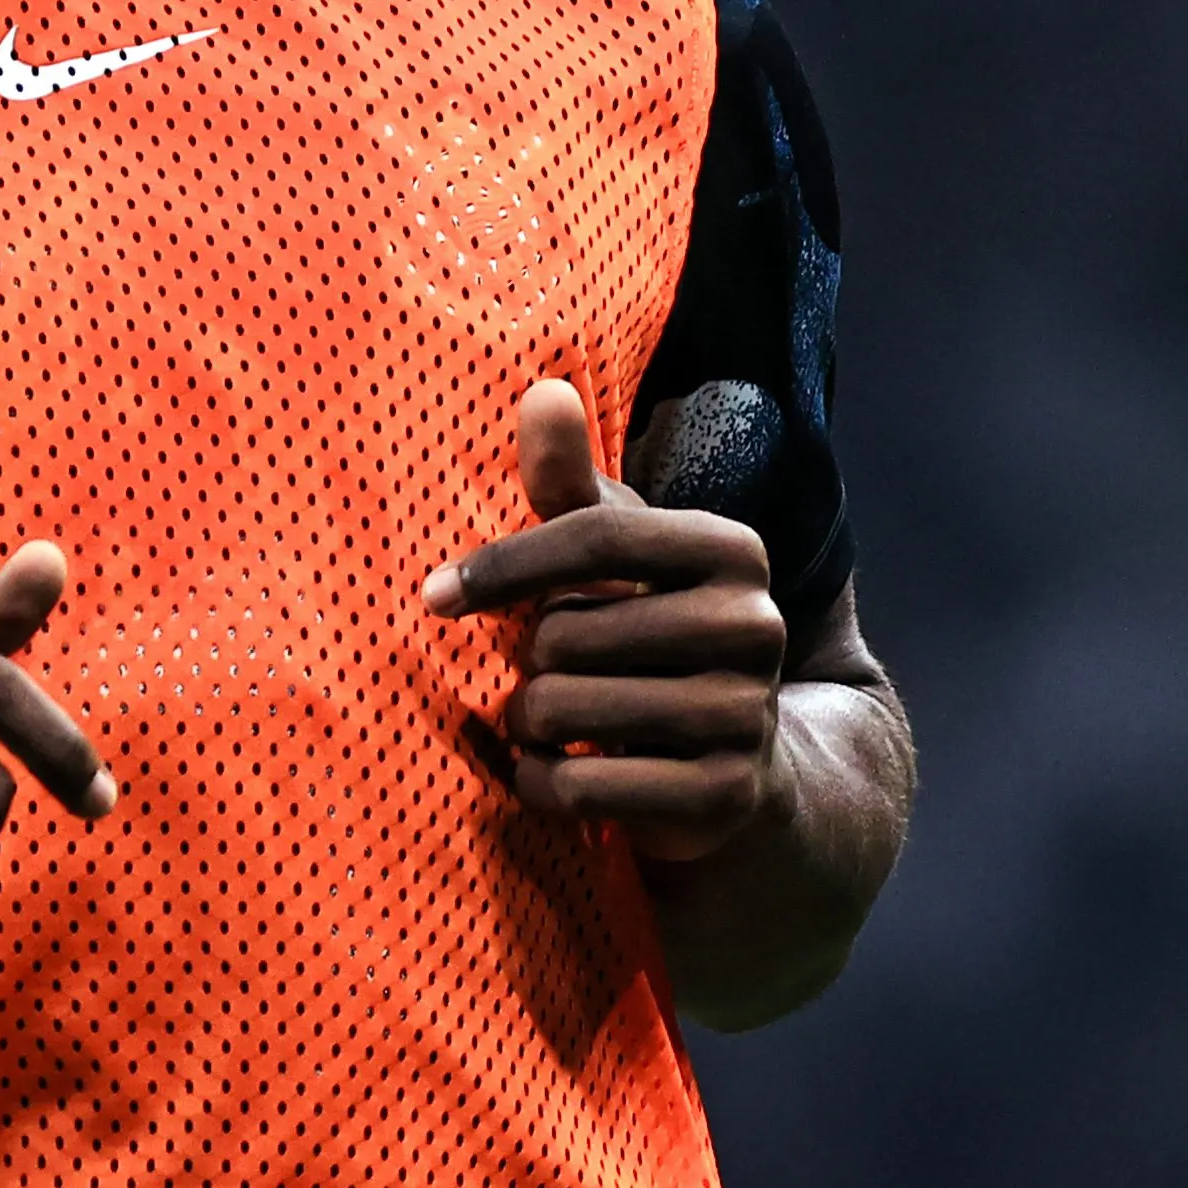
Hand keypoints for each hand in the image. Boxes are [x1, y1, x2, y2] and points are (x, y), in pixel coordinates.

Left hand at [423, 379, 787, 861]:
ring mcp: (745, 715)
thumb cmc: (650, 636)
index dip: (505, 564)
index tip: (432, 594)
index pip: (597, 539)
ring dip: (526, 722)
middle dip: (527, 660)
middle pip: (569, 632)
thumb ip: (572, 484)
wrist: (736, 768)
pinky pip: (580, 787)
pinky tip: (545, 774)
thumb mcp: (616, 559)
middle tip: (543, 673)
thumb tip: (541, 390)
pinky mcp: (723, 796)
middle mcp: (754, 626)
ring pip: (566, 709)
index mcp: (733, 551)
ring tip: (544, 721)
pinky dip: (538, 784)